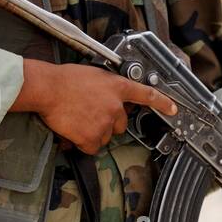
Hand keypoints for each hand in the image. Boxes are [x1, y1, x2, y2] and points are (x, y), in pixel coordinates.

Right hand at [12, 60, 176, 154]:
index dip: (162, 102)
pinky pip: (92, 147)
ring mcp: (105, 123)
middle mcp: (115, 106)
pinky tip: (73, 131)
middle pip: (121, 124)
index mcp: (117, 86)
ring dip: (93, 132)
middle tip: (89, 114)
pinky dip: (82, 143)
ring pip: (105, 136)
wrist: (49, 89)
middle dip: (108, 122)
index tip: (173, 109)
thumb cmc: (65, 79)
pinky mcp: (93, 137)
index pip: (146, 94)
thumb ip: (107, 87)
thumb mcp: (93, 75)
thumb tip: (107, 97)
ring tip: (77, 119)